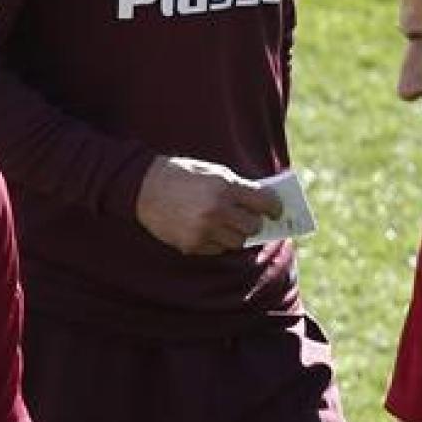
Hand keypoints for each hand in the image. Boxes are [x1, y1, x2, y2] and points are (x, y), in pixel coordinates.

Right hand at [136, 157, 281, 255]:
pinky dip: (217, 242)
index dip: (274, 207)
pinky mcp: (192, 245)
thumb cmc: (183, 176)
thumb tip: (262, 207)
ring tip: (227, 224)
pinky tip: (207, 229)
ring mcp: (204, 230)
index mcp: (225, 187)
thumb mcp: (213, 172)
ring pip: (237, 242)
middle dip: (253, 222)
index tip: (277, 211)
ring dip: (236, 234)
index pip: (264, 203)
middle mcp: (217, 211)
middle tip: (250, 219)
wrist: (144, 187)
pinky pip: (217, 249)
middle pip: (252, 226)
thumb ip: (237, 188)